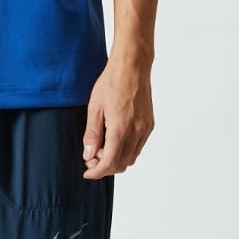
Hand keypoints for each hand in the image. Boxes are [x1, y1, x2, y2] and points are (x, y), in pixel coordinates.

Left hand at [81, 55, 154, 178]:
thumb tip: (89, 155)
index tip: (87, 172)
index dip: (97, 172)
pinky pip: (138, 147)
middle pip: (121, 164)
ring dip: (116, 159)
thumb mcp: (94, 107)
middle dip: (105, 166)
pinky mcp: (150, 125)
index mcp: (121, 128)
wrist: (132, 66)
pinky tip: (114, 139)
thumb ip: (92, 134)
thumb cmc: (112, 82)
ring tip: (102, 147)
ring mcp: (145, 129)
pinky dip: (126, 150)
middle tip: (91, 158)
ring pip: (131, 157)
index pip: (110, 162)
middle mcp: (136, 131)